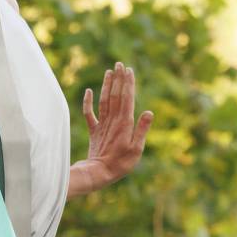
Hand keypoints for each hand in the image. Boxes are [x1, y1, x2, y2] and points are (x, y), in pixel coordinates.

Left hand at [68, 62, 153, 198]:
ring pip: (104, 100)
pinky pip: (89, 113)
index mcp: (124, 123)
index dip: (128, 84)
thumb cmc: (121, 164)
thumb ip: (142, 130)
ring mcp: (102, 125)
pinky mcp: (94, 131)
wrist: (98, 173)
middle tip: (120, 64)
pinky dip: (88, 102)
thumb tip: (149, 112)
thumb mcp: (137, 149)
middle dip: (118, 79)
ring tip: (109, 71)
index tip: (129, 70)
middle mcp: (113, 120)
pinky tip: (89, 91)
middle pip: (115, 95)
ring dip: (106, 85)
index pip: (127, 98)